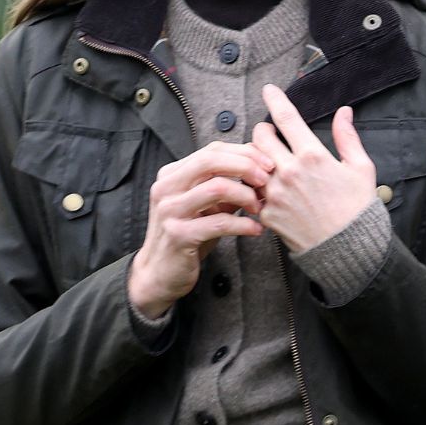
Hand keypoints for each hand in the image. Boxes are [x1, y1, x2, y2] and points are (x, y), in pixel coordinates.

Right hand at [127, 142, 273, 318]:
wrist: (158, 273)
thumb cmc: (186, 236)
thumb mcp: (204, 206)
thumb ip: (225, 187)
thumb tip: (259, 170)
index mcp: (172, 175)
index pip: (212, 151)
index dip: (243, 153)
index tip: (267, 163)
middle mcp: (166, 188)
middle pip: (211, 160)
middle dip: (246, 165)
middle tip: (267, 179)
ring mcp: (170, 211)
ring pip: (216, 188)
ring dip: (245, 195)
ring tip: (258, 207)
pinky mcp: (178, 235)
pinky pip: (219, 223)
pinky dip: (243, 224)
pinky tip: (255, 229)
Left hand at [250, 85, 377, 252]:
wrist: (348, 250)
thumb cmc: (357, 209)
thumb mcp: (360, 168)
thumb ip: (347, 137)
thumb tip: (344, 112)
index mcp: (312, 155)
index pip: (286, 117)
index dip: (275, 99)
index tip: (268, 89)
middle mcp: (289, 171)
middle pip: (260, 137)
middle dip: (264, 130)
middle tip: (271, 134)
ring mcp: (275, 193)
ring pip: (251, 163)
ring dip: (257, 158)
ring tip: (268, 161)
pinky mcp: (267, 213)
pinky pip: (253, 191)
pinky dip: (257, 185)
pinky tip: (267, 187)